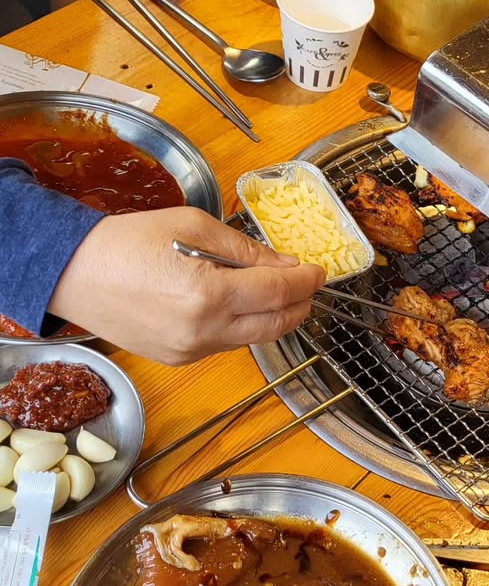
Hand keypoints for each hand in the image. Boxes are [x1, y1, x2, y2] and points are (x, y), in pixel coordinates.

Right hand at [49, 208, 324, 365]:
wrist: (70, 273)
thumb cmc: (127, 241)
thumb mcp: (194, 226)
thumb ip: (247, 251)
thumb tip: (286, 265)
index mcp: (209, 294)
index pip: (280, 292)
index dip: (307, 281)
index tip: (319, 271)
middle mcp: (203, 331)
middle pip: (276, 324)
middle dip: (300, 304)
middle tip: (307, 285)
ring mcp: (189, 351)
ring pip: (254, 338)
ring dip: (274, 317)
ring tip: (278, 292)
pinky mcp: (178, 359)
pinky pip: (226, 344)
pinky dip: (243, 326)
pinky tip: (241, 306)